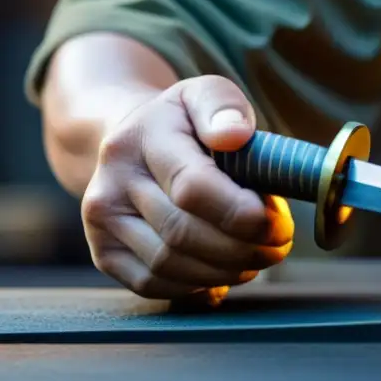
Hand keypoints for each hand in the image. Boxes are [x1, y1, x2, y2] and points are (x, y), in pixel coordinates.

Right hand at [81, 75, 293, 300]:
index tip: (278, 222)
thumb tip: (234, 135)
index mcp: (143, 138)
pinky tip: (226, 272)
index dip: (241, 214)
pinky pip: (152, 285)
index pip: (192, 187)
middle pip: (183, 233)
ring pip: (169, 265)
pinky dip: (197, 285)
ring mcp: (101, 222)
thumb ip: (224, 107)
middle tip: (279, 245)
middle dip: (242, 248)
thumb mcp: (206, 94)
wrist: (130, 143)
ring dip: (225, 271)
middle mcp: (112, 182)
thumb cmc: (182, 123)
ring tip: (258, 258)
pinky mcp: (104, 253)